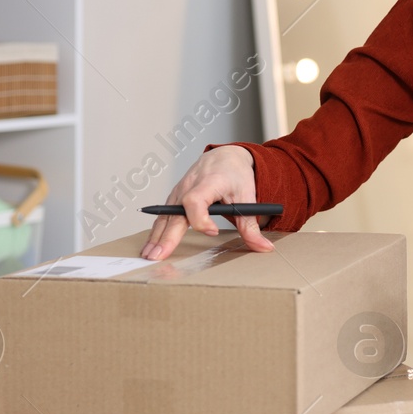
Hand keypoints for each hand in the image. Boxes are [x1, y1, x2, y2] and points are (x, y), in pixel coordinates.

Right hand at [141, 145, 273, 259]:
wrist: (225, 157)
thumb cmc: (236, 174)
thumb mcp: (249, 197)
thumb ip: (252, 225)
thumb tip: (264, 248)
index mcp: (209, 182)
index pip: (196, 200)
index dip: (201, 218)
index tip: (213, 231)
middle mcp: (189, 185)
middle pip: (174, 213)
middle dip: (166, 236)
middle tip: (159, 256)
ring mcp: (179, 191)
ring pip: (165, 215)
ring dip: (155, 236)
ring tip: (148, 255)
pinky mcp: (174, 197)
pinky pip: (163, 215)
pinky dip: (156, 230)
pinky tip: (151, 245)